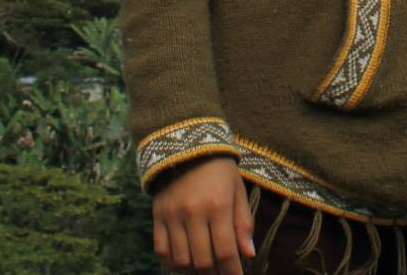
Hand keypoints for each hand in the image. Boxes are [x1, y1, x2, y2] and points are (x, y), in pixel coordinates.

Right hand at [153, 155, 255, 272]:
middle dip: (214, 274)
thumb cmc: (219, 169)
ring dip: (194, 272)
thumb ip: (243, 223)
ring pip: (182, 260)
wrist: (186, 145)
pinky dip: (172, 262)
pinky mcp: (158, 215)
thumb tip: (248, 254)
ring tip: (204, 271)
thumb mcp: (237, 190)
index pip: (225, 251)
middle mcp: (193, 213)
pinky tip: (184, 263)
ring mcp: (173, 215)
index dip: (232, 271)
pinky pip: (162, 249)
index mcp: (218, 206)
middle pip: (203, 260)